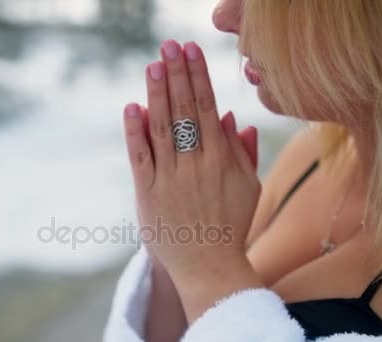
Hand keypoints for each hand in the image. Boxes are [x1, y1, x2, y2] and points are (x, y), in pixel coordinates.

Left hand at [123, 40, 263, 321]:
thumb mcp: (249, 188)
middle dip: (176, 75)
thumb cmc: (231, 226)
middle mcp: (196, 165)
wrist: (209, 267)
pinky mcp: (148, 194)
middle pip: (183, 111)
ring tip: (153, 65)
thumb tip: (232, 116)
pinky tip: (131, 107)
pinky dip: (135, 131)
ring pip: (161, 128)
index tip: (190, 51)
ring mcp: (170, 179)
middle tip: (169, 46)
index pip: (206, 108)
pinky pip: (140, 157)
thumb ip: (242, 152)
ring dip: (156, 94)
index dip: (197, 77)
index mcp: (221, 160)